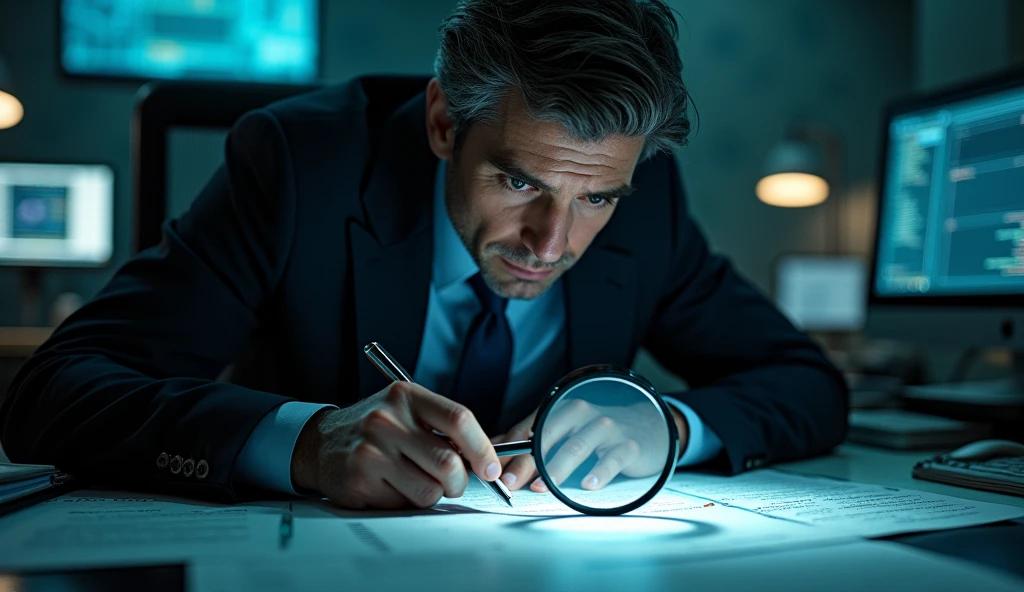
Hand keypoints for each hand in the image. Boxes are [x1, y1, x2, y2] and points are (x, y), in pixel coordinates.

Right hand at [290, 382, 501, 508]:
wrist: (320, 442)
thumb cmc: (375, 429)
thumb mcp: (405, 409)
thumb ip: (441, 426)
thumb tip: (485, 459)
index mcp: (406, 396)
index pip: (458, 419)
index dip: (483, 448)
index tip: (491, 467)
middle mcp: (387, 420)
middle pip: (449, 462)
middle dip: (459, 481)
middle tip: (453, 482)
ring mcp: (371, 451)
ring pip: (430, 490)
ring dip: (432, 494)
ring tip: (416, 481)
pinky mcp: (360, 481)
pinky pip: (404, 504)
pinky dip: (406, 501)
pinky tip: (390, 485)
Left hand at [493, 401, 688, 492]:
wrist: (650, 426)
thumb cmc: (600, 431)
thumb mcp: (566, 429)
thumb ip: (531, 436)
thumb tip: (493, 447)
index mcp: (561, 409)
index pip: (528, 428)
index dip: (508, 449)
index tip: (491, 469)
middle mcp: (582, 414)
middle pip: (547, 437)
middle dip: (525, 461)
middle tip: (509, 482)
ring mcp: (607, 428)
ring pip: (576, 447)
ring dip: (555, 469)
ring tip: (539, 487)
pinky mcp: (629, 445)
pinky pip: (612, 458)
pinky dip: (599, 472)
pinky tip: (588, 485)